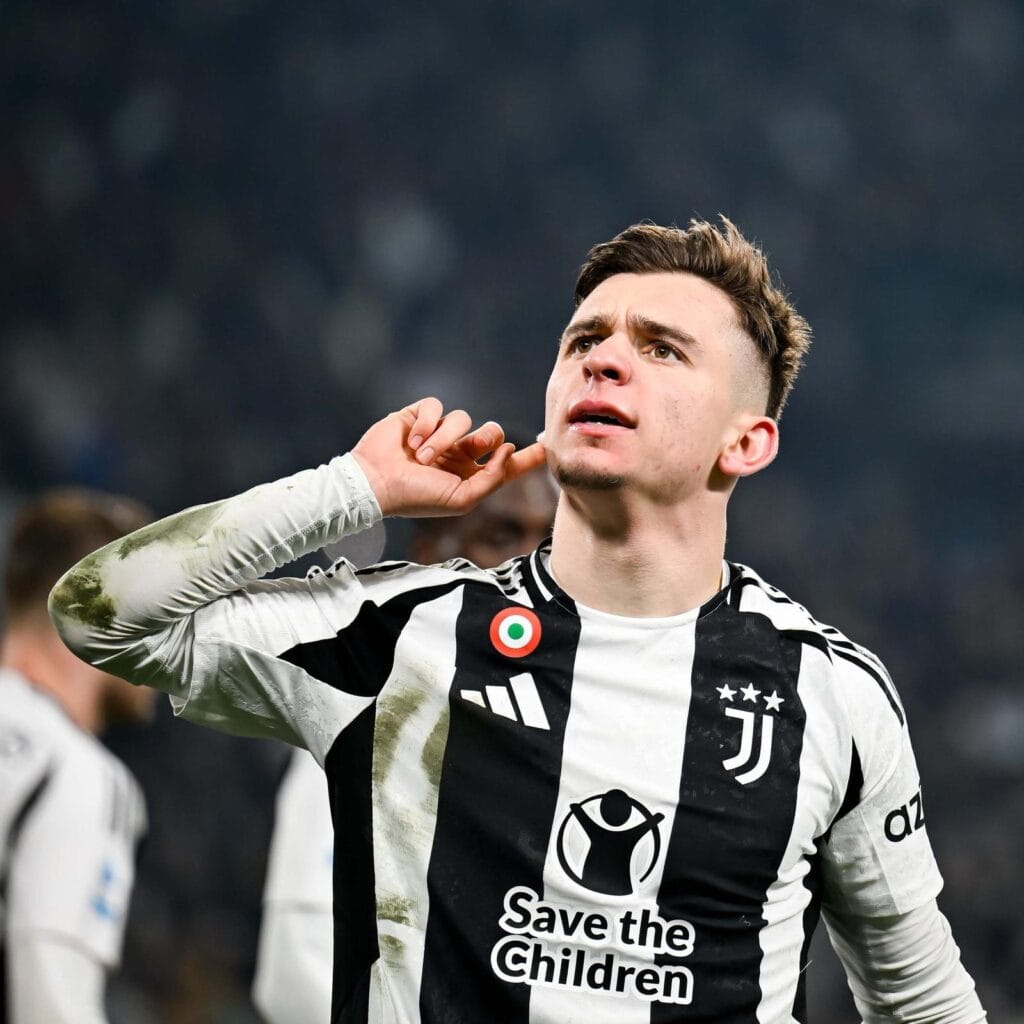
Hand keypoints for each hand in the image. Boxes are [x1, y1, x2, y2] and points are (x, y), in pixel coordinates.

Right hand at [351, 397, 547, 517]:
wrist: (375, 483)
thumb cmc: (417, 497)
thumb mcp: (462, 499)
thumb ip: (492, 479)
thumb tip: (507, 450)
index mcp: (469, 476)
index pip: (505, 464)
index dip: (527, 457)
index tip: (547, 445)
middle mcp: (456, 454)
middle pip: (491, 433)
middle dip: (486, 437)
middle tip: (471, 446)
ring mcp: (438, 434)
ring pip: (463, 419)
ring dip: (444, 438)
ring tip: (423, 457)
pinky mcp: (419, 417)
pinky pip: (436, 406)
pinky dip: (427, 423)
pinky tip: (412, 441)